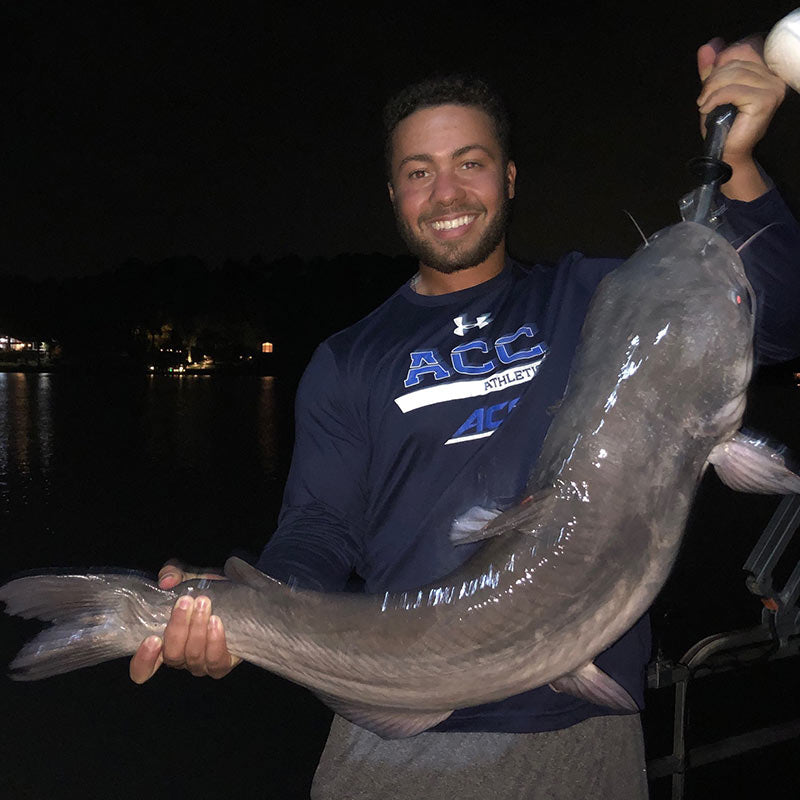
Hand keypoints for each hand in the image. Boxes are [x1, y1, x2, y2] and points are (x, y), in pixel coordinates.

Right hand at [129, 560, 241, 683]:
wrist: (233, 592)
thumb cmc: (204, 588)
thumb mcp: (187, 577)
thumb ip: (172, 575)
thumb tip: (167, 581)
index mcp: (163, 644)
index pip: (143, 668)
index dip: (144, 660)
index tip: (153, 639)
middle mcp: (180, 657)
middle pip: (173, 656)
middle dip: (179, 628)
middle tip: (187, 601)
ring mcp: (201, 664)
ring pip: (194, 657)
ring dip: (197, 629)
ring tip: (204, 605)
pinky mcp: (222, 663)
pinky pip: (216, 662)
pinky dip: (215, 642)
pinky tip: (215, 622)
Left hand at [696, 36, 786, 198]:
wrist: (726, 152)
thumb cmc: (722, 124)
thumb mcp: (713, 92)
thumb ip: (711, 70)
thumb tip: (707, 46)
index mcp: (766, 71)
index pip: (743, 48)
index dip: (722, 60)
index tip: (709, 78)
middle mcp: (774, 77)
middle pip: (736, 60)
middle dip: (712, 78)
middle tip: (703, 98)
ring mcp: (773, 88)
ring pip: (733, 75)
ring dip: (710, 90)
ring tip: (704, 105)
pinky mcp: (765, 100)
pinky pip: (732, 90)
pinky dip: (713, 99)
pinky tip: (707, 109)